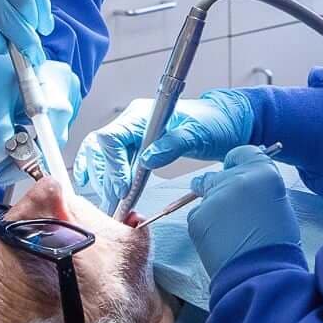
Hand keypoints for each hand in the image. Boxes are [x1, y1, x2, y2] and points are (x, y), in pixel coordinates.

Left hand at [0, 51, 79, 160]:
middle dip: (27, 156)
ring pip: (53, 133)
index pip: (52, 135)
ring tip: (6, 154)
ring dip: (30, 147)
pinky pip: (53, 124)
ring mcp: (69, 92)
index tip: (17, 173)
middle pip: (54, 136)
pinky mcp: (64, 96)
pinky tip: (18, 136)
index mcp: (56, 87)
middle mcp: (68, 89)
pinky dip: (35, 135)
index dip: (33, 158)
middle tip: (3, 169)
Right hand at [70, 89, 262, 209]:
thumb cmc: (213, 123)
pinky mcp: (134, 149)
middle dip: (104, 179)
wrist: (223, 123)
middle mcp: (130, 123)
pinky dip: (103, 178)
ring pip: (100, 158)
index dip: (113, 165)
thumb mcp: (198, 133)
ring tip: (113, 207)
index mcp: (142, 115)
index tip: (124, 189)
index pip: (112, 137)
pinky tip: (103, 193)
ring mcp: (130, 136)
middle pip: (99, 149)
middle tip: (115, 206)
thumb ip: (173, 145)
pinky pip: (108, 162)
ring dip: (103, 183)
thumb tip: (147, 161)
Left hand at [187, 147, 302, 279]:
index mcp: (264, 173)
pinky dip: (205, 225)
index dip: (239, 164)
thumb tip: (247, 186)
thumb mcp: (279, 205)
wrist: (260, 274)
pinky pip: (198, 214)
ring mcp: (214, 197)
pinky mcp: (197, 216)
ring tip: (229, 232)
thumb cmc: (277, 245)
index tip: (238, 174)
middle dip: (222, 187)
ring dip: (214, 207)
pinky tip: (220, 241)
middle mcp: (236, 178)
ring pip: (206, 193)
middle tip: (233, 211)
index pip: (243, 152)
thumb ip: (260, 187)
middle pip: (220, 173)